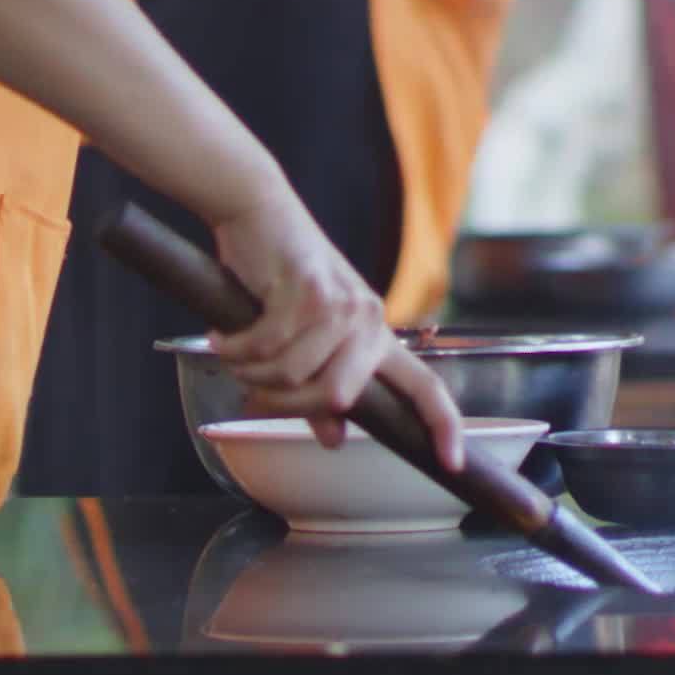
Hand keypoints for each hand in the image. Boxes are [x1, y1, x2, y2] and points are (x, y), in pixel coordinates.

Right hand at [208, 192, 467, 469]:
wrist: (258, 212)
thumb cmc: (279, 276)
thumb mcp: (308, 336)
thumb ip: (324, 387)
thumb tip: (333, 437)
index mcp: (376, 335)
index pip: (425, 385)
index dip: (443, 424)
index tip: (453, 463)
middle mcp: (368, 319)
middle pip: (333, 396)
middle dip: (282, 402)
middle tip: (250, 388)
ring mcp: (340, 303)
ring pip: (291, 374)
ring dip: (250, 372)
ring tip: (234, 351)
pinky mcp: (305, 288)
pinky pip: (263, 347)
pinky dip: (234, 349)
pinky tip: (222, 335)